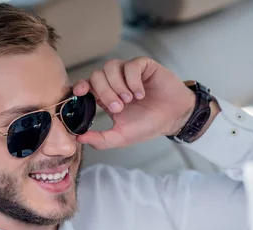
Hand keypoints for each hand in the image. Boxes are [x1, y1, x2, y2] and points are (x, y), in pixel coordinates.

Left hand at [72, 57, 197, 149]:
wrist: (173, 117)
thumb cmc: (148, 125)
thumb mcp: (121, 137)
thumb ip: (101, 140)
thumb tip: (79, 138)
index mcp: (106, 96)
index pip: (86, 84)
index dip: (81, 86)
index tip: (80, 93)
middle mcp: (115, 81)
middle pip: (97, 76)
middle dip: (105, 93)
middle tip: (119, 108)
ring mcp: (128, 72)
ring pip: (110, 67)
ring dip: (117, 85)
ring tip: (130, 100)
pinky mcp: (143, 65)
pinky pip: (131, 66)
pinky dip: (133, 81)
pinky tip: (141, 93)